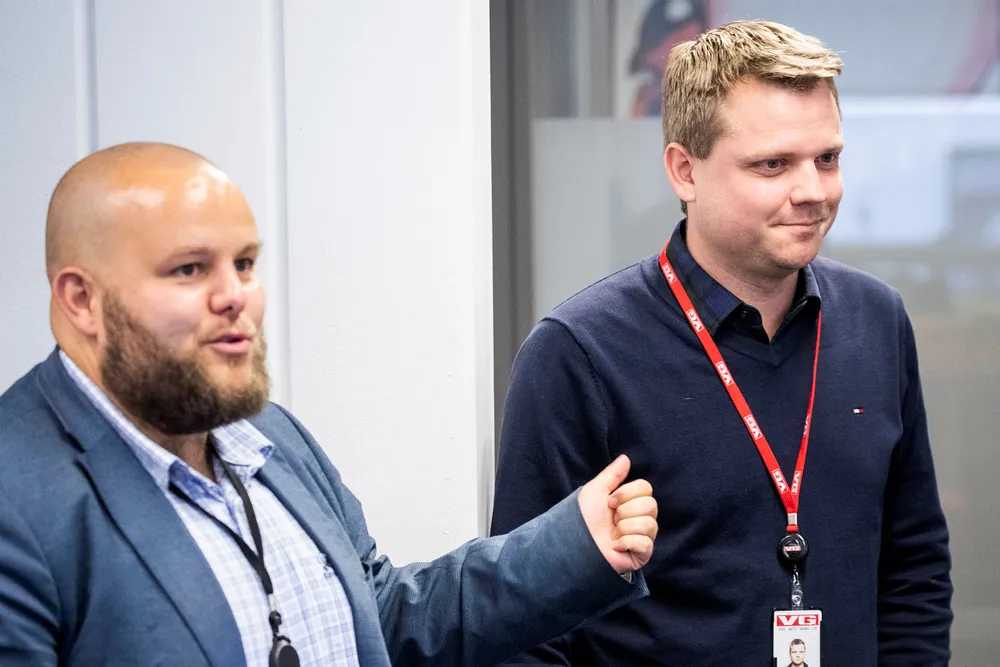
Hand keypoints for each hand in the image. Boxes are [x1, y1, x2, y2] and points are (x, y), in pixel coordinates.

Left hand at [578, 455, 657, 574]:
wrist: (575, 542)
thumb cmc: (582, 518)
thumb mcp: (596, 491)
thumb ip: (612, 474)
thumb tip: (626, 458)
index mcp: (631, 502)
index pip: (646, 488)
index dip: (627, 493)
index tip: (610, 502)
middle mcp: (640, 518)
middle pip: (651, 505)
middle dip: (625, 511)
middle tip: (611, 519)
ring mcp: (642, 537)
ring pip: (649, 524)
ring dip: (624, 528)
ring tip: (612, 534)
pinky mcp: (642, 555)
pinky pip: (646, 543)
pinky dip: (626, 542)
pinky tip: (615, 546)